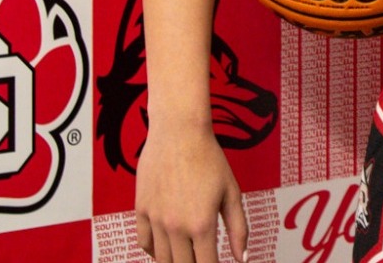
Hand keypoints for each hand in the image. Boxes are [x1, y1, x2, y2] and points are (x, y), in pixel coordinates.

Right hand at [135, 122, 247, 262]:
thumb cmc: (209, 159)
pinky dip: (154, 250)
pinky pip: (144, 242)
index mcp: (202, 224)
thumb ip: (238, 228)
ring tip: (186, 255)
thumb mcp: (231, 193)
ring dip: (175, 261)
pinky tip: (167, 247)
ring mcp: (156, 218)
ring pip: (162, 258)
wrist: (179, 132)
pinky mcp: (141, 209)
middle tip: (201, 257)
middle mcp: (176, 226)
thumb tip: (241, 258)